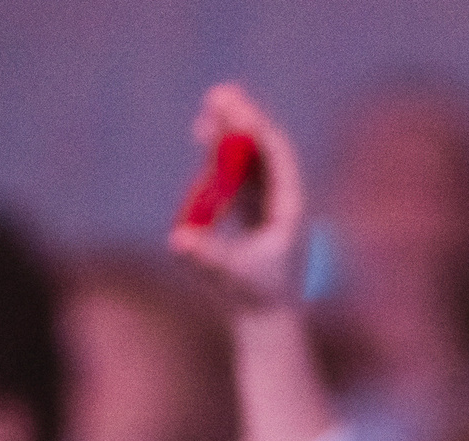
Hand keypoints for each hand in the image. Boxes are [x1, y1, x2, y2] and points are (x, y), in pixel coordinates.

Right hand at [167, 82, 308, 312]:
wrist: (265, 318)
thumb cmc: (254, 297)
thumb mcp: (230, 275)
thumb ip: (206, 256)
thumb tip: (178, 240)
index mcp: (289, 209)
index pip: (278, 160)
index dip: (257, 132)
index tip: (238, 109)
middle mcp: (281, 200)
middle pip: (262, 152)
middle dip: (241, 123)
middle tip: (220, 93)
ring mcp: (266, 203)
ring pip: (247, 160)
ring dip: (228, 134)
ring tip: (210, 106)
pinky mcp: (250, 210)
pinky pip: (235, 174)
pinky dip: (220, 154)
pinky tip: (204, 132)